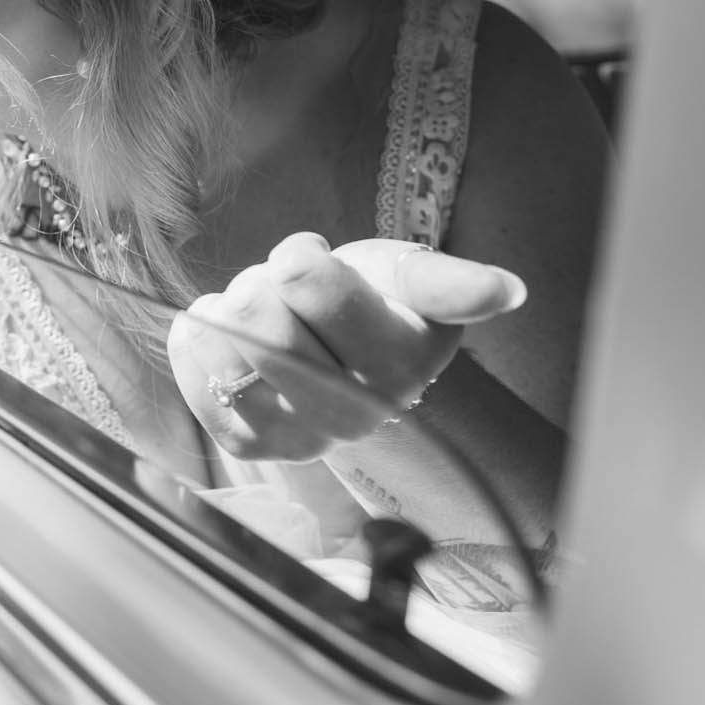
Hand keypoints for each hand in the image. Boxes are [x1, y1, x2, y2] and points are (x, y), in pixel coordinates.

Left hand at [168, 233, 527, 462]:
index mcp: (406, 362)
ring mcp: (305, 439)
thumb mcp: (404, 274)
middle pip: (269, 336)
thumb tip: (509, 290)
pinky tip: (217, 333)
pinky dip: (194, 351)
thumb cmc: (372, 298)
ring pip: (233, 369)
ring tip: (250, 308)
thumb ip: (444, 280)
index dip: (301, 265)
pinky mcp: (252, 448)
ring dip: (224, 320)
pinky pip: (201, 394)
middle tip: (271, 282)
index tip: (302, 256)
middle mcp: (361, 414)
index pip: (327, 298)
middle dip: (257, 289)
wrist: (331, 339)